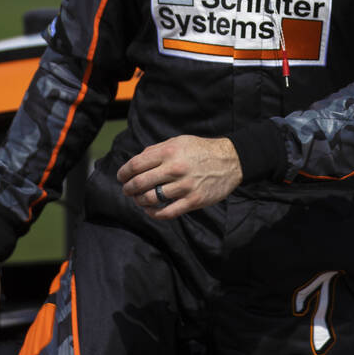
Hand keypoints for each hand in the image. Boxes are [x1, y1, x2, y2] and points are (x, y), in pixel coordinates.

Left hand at [117, 136, 242, 219]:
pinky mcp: (193, 200)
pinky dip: (154, 213)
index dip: (123, 173)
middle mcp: (176, 168)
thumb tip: (136, 162)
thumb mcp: (179, 141)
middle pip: (140, 183)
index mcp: (170, 152)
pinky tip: (150, 210)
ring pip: (151, 198)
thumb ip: (157, 150)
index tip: (121, 177)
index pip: (136, 165)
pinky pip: (167, 212)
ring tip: (139, 199)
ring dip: (140, 201)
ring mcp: (185, 186)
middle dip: (128, 189)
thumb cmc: (202, 150)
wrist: (231, 161)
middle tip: (127, 190)